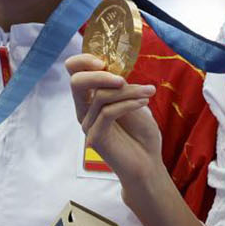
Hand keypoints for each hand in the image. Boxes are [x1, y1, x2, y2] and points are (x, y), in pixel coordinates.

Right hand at [66, 54, 163, 190]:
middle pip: (76, 82)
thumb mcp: (134, 102)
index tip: (103, 60)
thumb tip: (117, 69)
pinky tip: (144, 102)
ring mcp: (88, 125)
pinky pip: (108, 113)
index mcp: (91, 99)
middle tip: (122, 78)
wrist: (149, 165)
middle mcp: (85, 111)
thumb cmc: (142, 134)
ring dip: (128, 91)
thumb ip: (121, 87)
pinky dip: (128, 103)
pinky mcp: (96, 138)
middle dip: (99, 75)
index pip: (75, 73)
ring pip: (100, 97)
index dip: (82, 61)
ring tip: (149, 92)